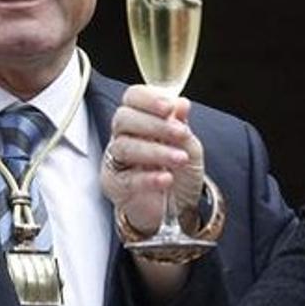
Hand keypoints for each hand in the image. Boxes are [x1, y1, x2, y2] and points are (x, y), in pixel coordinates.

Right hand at [101, 85, 204, 235]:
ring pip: (124, 147)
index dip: (148, 99)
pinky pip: (126, 178)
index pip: (133, 97)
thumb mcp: (189, 146)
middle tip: (180, 133)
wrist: (179, 208)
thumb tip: (181, 103)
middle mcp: (124, 135)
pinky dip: (149, 177)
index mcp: (141, 118)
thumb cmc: (180, 171)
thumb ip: (182, 125)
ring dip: (156, 151)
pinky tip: (166, 179)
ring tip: (180, 159)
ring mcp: (116, 159)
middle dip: (154, 124)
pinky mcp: (115, 184)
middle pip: (124, 118)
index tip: (169, 107)